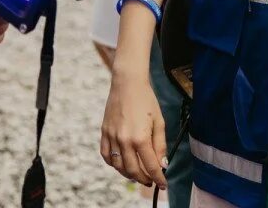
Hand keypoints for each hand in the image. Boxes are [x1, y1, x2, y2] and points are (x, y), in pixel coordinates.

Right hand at [101, 69, 167, 188]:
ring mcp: (112, 136)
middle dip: (143, 179)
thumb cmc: (146, 100)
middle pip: (133, 170)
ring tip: (137, 174)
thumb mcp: (159, 122)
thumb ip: (160, 145)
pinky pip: (105, 155)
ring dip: (129, 174)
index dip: (158, 178)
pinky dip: (113, 164)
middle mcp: (124, 140)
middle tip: (150, 180)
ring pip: (118, 166)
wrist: (127, 83)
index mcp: (140, 138)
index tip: (163, 184)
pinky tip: (121, 164)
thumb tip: (162, 164)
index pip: (150, 166)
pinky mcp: (104, 132)